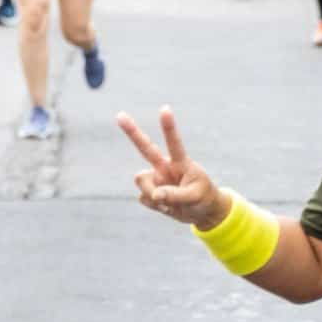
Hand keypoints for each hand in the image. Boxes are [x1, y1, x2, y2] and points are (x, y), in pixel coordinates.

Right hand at [117, 107, 227, 228]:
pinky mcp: (150, 192)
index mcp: (180, 163)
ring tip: (170, 204)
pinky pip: (144, 199)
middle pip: (145, 147)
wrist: (201, 212)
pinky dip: (155, 207)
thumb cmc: (202, 198)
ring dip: (152, 194)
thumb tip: (154, 195)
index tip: (165, 109)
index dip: (169, 127)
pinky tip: (167, 207)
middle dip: (132, 131)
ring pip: (141, 182)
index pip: (174, 143)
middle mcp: (164, 167)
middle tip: (119, 115)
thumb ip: (174, 195)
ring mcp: (156, 179)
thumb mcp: (194, 197)